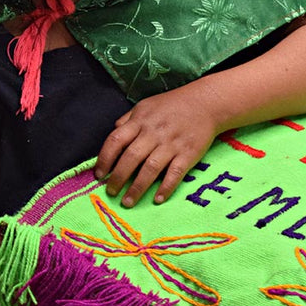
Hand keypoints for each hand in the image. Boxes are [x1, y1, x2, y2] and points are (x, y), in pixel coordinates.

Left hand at [93, 87, 219, 206]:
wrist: (206, 103)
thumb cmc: (173, 105)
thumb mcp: (147, 106)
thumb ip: (128, 119)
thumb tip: (113, 132)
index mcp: (140, 120)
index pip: (116, 140)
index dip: (105, 159)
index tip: (99, 175)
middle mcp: (154, 133)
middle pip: (131, 157)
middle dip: (118, 178)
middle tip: (111, 192)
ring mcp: (172, 144)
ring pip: (150, 168)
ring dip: (137, 188)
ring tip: (128, 202)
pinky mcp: (188, 153)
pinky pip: (175, 173)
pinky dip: (166, 187)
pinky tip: (158, 199)